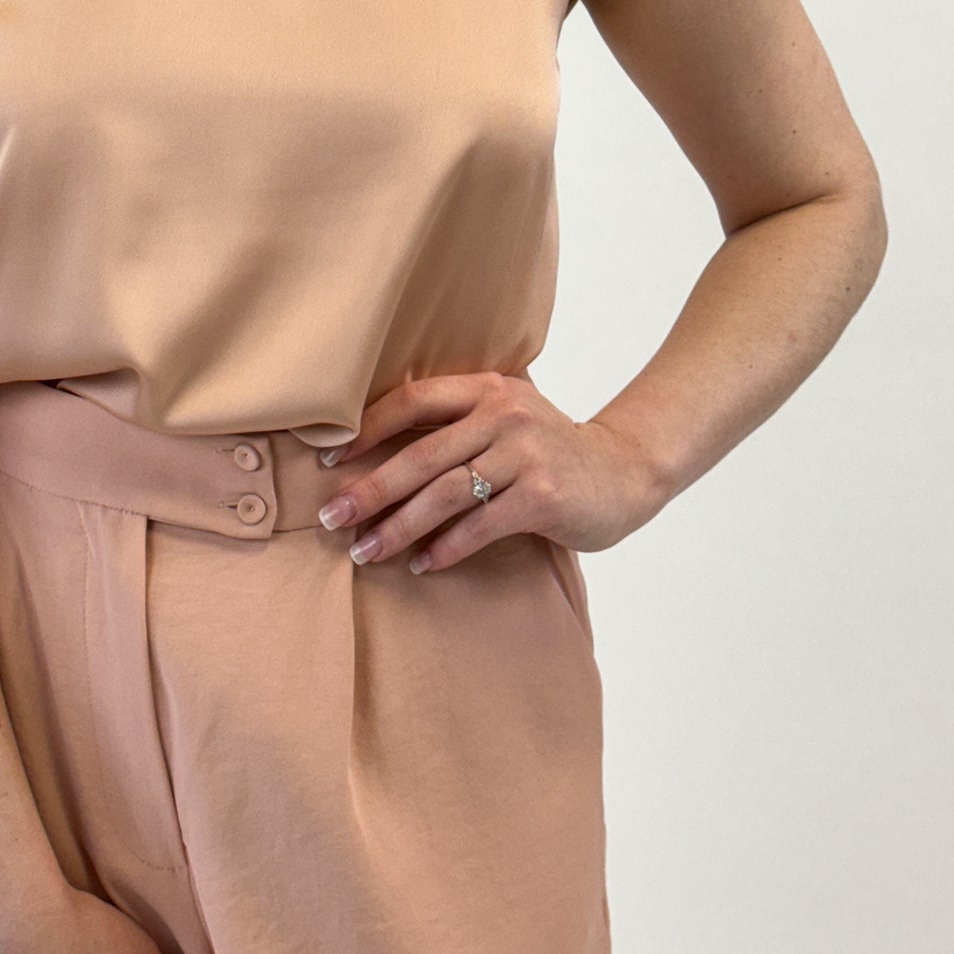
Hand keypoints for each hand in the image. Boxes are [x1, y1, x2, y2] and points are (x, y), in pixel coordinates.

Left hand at [316, 371, 666, 570]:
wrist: (625, 470)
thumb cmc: (549, 449)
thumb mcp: (505, 416)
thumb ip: (456, 421)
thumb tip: (376, 447)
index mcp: (486, 389)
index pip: (412, 400)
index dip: (366, 429)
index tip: (328, 461)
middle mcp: (503, 415)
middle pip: (420, 456)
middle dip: (369, 490)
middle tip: (331, 517)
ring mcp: (525, 455)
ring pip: (444, 494)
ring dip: (398, 527)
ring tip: (366, 551)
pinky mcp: (542, 496)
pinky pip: (480, 525)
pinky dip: (446, 548)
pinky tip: (422, 564)